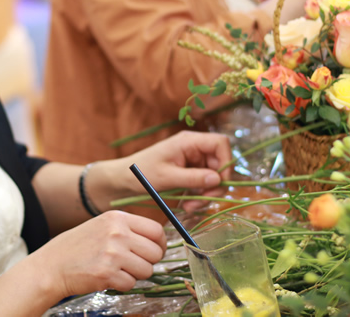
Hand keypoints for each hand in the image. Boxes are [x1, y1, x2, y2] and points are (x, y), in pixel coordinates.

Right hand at [29, 211, 165, 296]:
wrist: (52, 266)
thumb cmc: (78, 247)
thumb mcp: (102, 226)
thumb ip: (127, 229)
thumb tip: (158, 241)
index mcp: (117, 218)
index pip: (156, 230)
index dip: (160, 244)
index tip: (155, 251)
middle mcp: (117, 233)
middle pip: (155, 252)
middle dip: (149, 262)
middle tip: (133, 264)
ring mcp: (113, 254)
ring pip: (147, 270)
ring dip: (135, 274)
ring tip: (117, 269)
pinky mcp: (107, 274)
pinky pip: (131, 284)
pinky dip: (122, 284)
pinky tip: (107, 277)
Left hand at [91, 131, 232, 212]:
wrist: (123, 180)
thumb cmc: (141, 173)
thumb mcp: (167, 177)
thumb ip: (193, 177)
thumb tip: (218, 179)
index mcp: (189, 141)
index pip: (220, 143)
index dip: (226, 161)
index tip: (220, 182)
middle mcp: (194, 148)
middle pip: (220, 163)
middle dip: (215, 184)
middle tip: (204, 200)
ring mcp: (193, 161)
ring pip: (214, 177)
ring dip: (206, 194)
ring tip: (190, 207)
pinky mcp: (189, 173)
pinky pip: (204, 185)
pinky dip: (199, 196)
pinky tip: (187, 205)